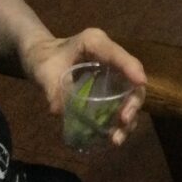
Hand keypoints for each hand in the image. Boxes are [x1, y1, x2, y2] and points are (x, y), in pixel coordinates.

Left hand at [22, 28, 146, 146]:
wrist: (41, 56)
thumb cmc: (44, 57)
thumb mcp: (44, 70)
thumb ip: (51, 88)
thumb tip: (59, 112)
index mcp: (96, 43)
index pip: (118, 55)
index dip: (132, 69)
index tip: (140, 83)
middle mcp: (110, 58)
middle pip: (131, 79)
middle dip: (132, 102)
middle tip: (123, 120)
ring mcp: (112, 74)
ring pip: (129, 95)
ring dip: (128, 118)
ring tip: (116, 138)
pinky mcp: (109, 88)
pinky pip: (119, 103)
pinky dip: (118, 121)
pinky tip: (111, 137)